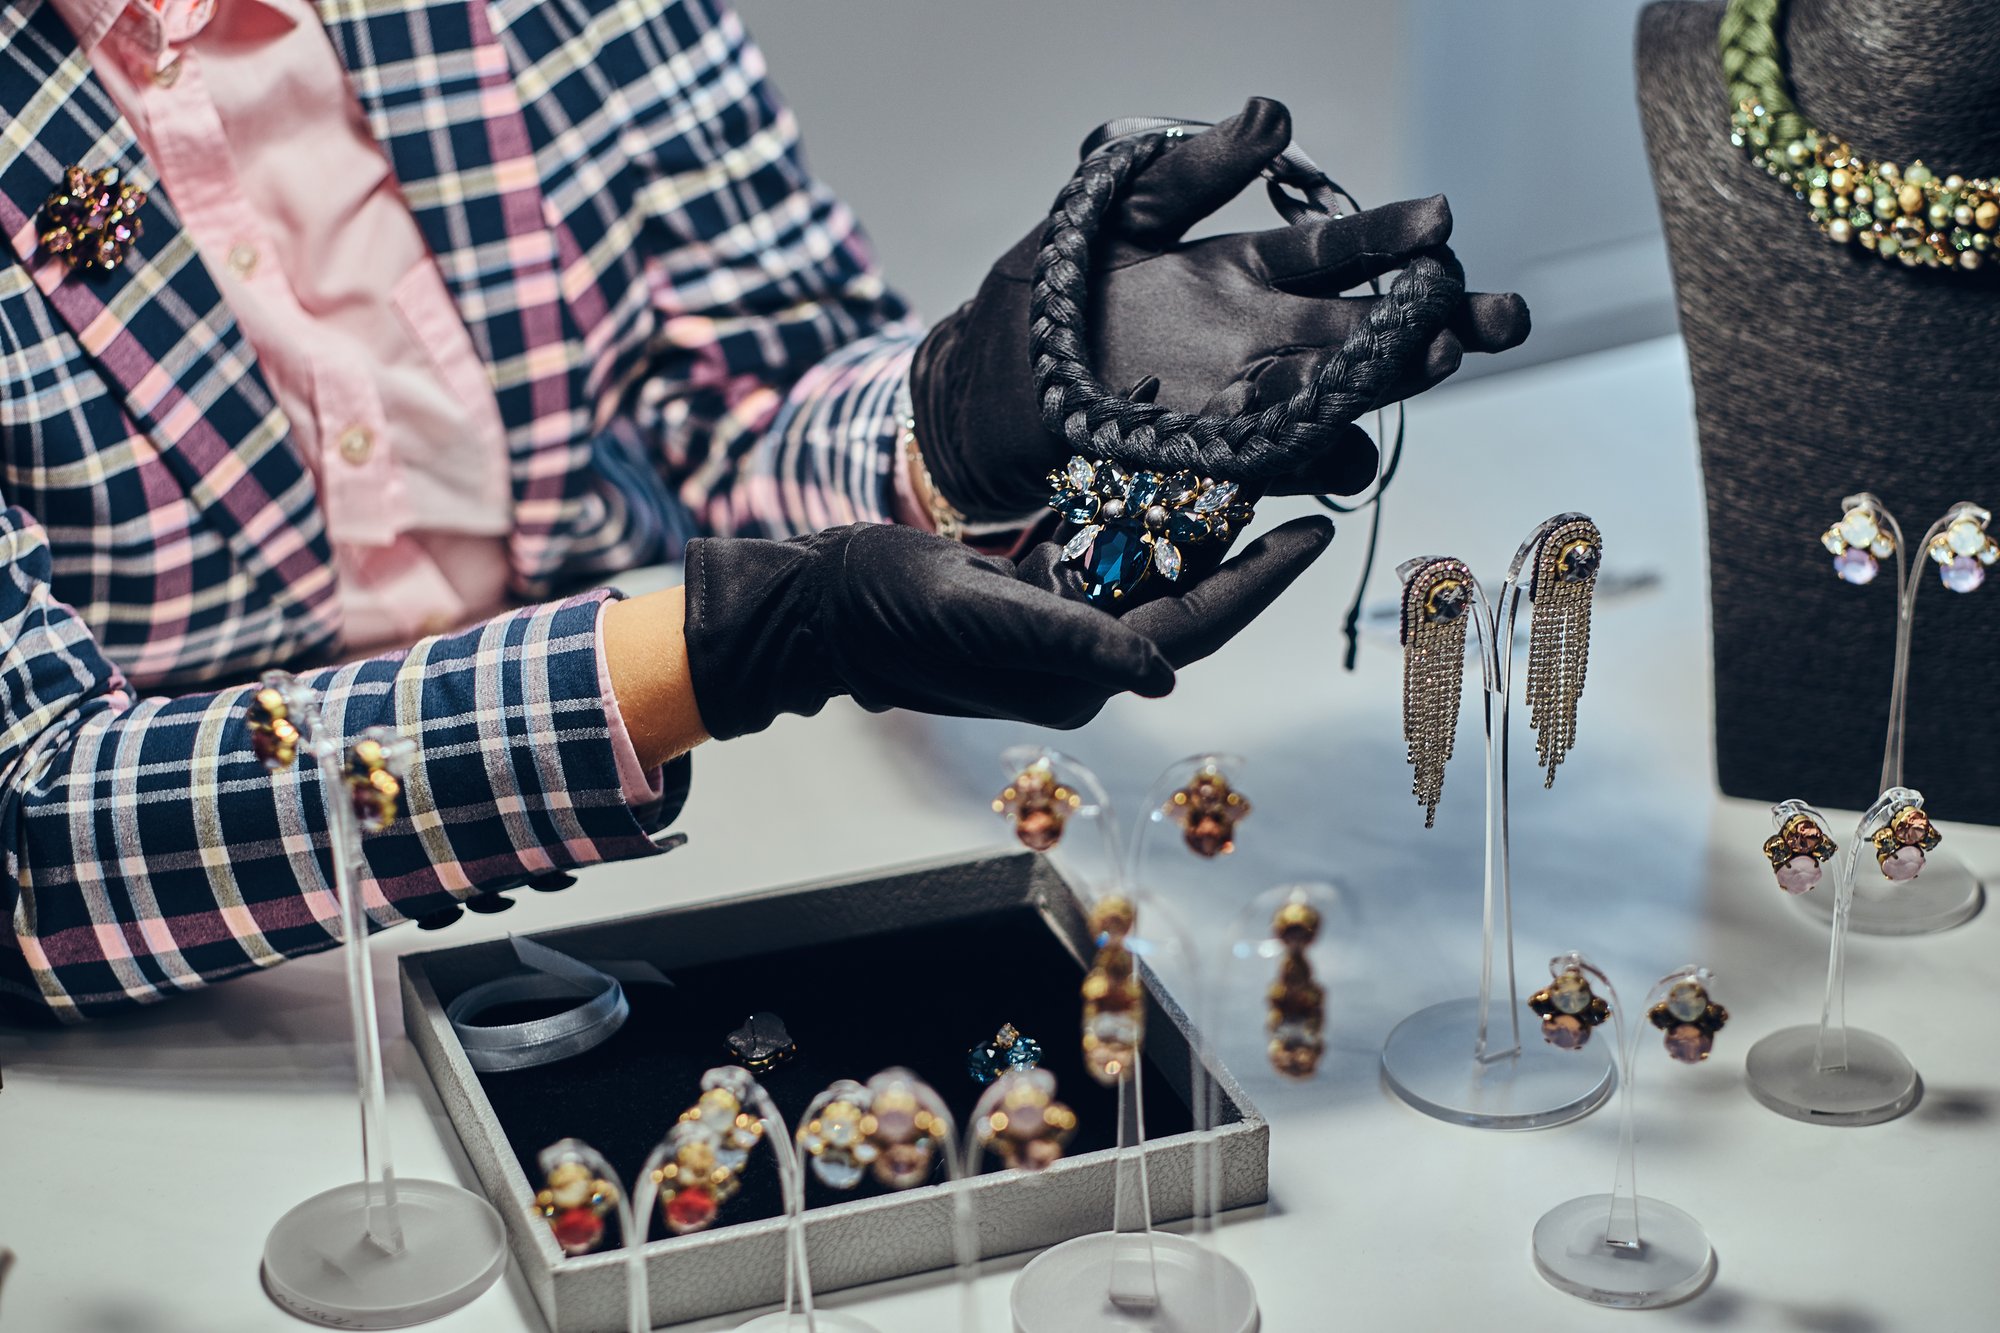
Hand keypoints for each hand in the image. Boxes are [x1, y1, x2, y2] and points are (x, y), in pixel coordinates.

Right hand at [681, 517, 1332, 738]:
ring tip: (1249, 463)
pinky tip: (1166, 467)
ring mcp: (1062, 626)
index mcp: (1080, 674)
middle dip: (1244, 545)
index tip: (1319, 529)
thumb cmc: (892, 607)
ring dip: (1197, 523)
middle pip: (1189, 597)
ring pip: (1154, 571)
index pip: (1197, 624)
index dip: (1261, 579)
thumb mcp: (980, 611)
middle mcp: (1083, 657)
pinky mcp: (1037, 595)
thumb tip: (1163, 672)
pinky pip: (1109, 554)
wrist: (821, 603)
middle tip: (1300, 477)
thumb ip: (1072, 639)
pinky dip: (1138, 515)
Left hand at [910, 97, 1529, 521]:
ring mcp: (1242, 405)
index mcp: (1253, 272)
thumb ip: (1201, 170)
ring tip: (1431, 360)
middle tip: (1499, 316)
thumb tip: (1276, 113)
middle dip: (1441, 323)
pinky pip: (1274, 466)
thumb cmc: (1053, 287)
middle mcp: (1266, 340)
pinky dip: (1308, 460)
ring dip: (1387, 387)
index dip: (1399, 238)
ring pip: (1341, 398)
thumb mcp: (1121, 210)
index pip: (1348, 252)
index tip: (1443, 222)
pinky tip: (1340, 451)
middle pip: (1373, 332)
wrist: (990, 379)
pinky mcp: (1206, 461)